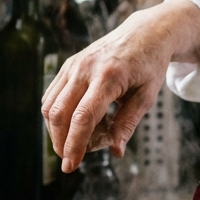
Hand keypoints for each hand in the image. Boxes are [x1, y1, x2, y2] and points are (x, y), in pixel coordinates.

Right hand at [42, 0, 199, 171]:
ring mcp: (74, 65)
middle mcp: (86, 68)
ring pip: (50, 106)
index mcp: (109, 76)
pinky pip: (52, 95)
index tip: (70, 166)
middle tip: (72, 159)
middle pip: (60, 113)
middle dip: (61, 142)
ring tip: (78, 139)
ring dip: (57, 130)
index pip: (83, 117)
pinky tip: (75, 122)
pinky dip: (57, 114)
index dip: (74, 145)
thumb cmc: (149, 65)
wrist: (145, 33)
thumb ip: (128, 123)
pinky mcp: (68, 64)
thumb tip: (116, 151)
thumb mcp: (146, 96)